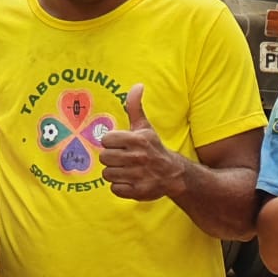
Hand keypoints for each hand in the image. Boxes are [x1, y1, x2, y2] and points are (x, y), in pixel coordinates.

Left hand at [99, 83, 187, 200]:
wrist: (173, 173)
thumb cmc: (153, 147)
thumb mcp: (145, 127)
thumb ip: (134, 107)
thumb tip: (138, 85)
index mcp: (137, 140)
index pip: (106, 140)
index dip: (111, 143)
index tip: (121, 145)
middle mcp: (138, 157)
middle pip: (104, 158)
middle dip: (112, 158)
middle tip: (124, 158)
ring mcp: (138, 175)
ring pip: (108, 174)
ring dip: (115, 173)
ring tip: (127, 170)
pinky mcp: (138, 191)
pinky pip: (115, 188)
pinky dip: (120, 186)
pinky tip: (130, 181)